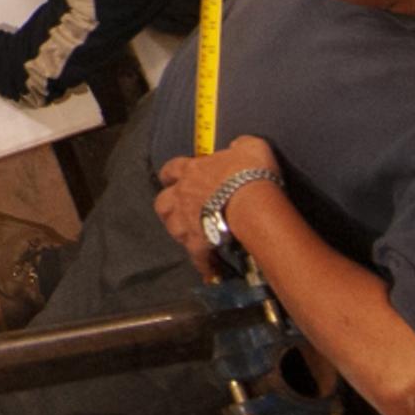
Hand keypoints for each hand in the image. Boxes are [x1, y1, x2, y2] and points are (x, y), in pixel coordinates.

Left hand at [156, 136, 283, 277]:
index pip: (171, 169)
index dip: (170, 174)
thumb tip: (236, 148)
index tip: (171, 177)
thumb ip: (238, 146)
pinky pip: (196, 256)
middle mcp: (183, 195)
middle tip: (180, 210)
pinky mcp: (197, 242)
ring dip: (179, 231)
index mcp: (191, 170)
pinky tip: (209, 268)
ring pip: (171, 228)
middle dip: (168, 206)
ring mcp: (187, 220)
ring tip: (191, 235)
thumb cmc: (249, 170)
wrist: (252, 200)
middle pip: (162, 202)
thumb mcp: (249, 146)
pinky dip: (202, 262)